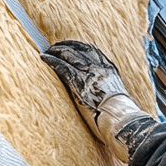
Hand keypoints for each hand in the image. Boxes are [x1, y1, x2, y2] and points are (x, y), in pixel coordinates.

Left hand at [42, 39, 154, 160]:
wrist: (121, 120)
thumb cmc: (120, 116)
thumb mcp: (116, 98)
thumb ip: (107, 91)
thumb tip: (102, 97)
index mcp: (110, 69)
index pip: (93, 51)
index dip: (79, 46)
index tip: (71, 46)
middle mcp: (100, 68)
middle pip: (80, 50)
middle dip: (66, 46)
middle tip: (56, 47)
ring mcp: (89, 74)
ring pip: (69, 55)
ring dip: (57, 52)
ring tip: (47, 52)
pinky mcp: (79, 82)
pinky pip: (62, 67)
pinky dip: (52, 61)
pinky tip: (44, 58)